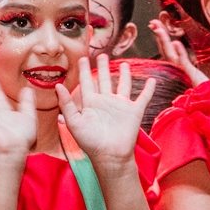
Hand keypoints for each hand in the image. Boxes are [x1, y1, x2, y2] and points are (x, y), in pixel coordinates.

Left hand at [55, 56, 153, 171]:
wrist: (110, 155)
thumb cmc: (90, 142)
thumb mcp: (74, 122)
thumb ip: (66, 104)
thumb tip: (57, 85)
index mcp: (91, 103)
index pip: (87, 82)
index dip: (84, 70)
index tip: (82, 58)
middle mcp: (105, 102)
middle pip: (104, 80)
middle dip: (103, 67)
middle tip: (102, 54)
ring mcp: (120, 105)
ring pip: (123, 85)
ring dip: (124, 74)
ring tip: (124, 63)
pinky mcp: (134, 111)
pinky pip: (143, 97)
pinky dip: (148, 89)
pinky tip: (152, 80)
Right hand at [149, 19, 208, 86]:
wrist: (205, 100)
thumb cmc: (199, 87)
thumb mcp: (190, 71)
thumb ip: (182, 59)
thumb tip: (174, 44)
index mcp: (175, 65)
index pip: (165, 48)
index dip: (160, 36)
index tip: (155, 25)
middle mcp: (175, 67)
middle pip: (165, 48)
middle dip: (159, 34)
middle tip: (153, 22)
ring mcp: (181, 70)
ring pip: (170, 53)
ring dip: (164, 40)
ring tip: (159, 29)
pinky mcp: (189, 74)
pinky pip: (184, 62)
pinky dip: (180, 52)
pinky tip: (176, 43)